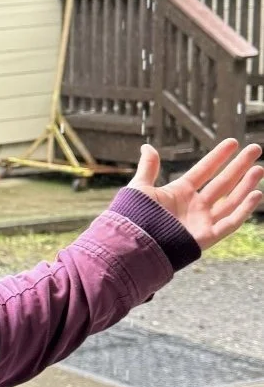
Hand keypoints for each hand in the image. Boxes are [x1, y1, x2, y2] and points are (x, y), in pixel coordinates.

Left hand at [129, 139, 263, 251]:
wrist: (134, 244)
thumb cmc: (134, 218)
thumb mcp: (140, 188)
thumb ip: (148, 168)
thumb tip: (147, 147)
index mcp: (179, 193)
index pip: (204, 171)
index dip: (218, 157)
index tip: (232, 142)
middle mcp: (194, 206)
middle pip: (222, 183)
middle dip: (239, 166)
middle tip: (255, 149)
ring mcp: (202, 221)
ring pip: (230, 200)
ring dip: (245, 185)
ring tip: (259, 168)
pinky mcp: (207, 237)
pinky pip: (230, 222)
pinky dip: (244, 209)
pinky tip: (256, 194)